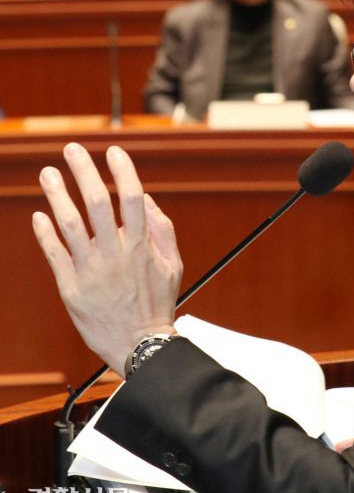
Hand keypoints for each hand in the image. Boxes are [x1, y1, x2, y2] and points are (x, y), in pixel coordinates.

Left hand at [32, 143, 182, 376]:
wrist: (139, 344)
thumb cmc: (158, 302)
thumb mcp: (173, 265)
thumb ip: (162, 229)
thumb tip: (146, 199)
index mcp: (141, 246)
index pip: (131, 198)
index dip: (123, 171)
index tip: (114, 150)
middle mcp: (114, 253)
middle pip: (96, 203)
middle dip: (84, 171)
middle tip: (72, 149)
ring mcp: (90, 270)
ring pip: (69, 223)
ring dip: (57, 194)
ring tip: (48, 173)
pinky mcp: (71, 287)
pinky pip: (54, 254)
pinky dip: (45, 232)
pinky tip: (40, 214)